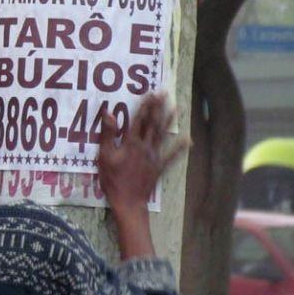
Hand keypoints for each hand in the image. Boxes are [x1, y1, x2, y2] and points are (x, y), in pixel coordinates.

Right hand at [97, 93, 187, 214]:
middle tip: (164, 94)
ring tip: (175, 108)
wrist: (128, 201)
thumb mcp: (105, 156)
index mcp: (131, 143)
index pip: (138, 119)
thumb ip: (107, 134)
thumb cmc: (113, 179)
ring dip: (169, 121)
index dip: (144, 105)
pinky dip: (180, 148)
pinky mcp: (159, 167)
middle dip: (158, 107)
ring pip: (163, 135)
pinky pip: (172, 157)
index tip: (149, 93)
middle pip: (153, 123)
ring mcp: (154, 157)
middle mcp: (145, 146)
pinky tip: (188, 140)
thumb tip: (109, 113)